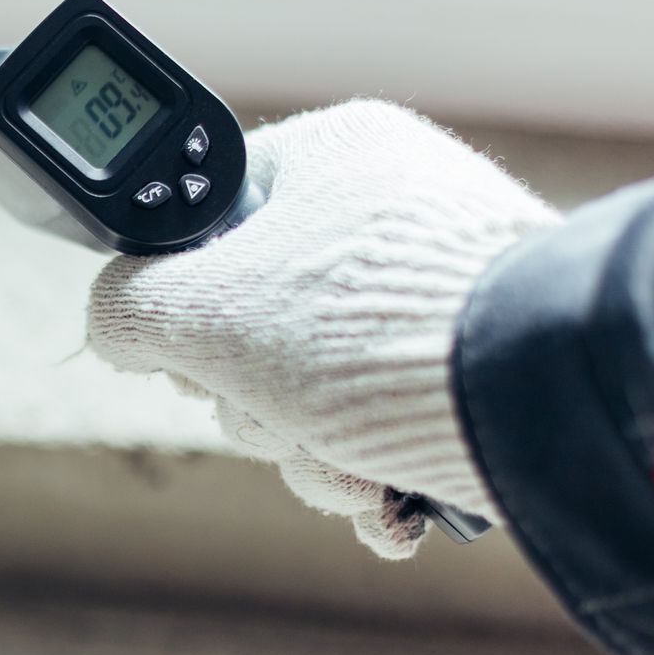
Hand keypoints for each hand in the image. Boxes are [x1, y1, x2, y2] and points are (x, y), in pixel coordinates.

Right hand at [88, 100, 560, 557]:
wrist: (541, 406)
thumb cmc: (375, 333)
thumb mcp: (204, 312)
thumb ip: (127, 305)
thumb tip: (112, 320)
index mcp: (331, 160)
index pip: (210, 224)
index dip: (181, 302)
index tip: (194, 349)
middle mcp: (388, 219)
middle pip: (254, 326)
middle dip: (253, 402)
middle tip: (281, 407)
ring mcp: (436, 300)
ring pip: (312, 392)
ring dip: (309, 453)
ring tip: (352, 462)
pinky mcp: (473, 375)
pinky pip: (378, 425)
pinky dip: (369, 471)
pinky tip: (387, 494)